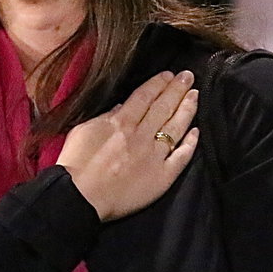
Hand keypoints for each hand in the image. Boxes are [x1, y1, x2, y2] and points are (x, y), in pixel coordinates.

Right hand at [56, 70, 198, 221]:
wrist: (80, 197)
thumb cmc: (76, 164)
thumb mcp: (83, 130)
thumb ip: (105, 117)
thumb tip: (121, 106)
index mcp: (121, 122)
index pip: (145, 96)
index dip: (158, 83)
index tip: (169, 74)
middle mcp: (141, 135)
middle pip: (163, 107)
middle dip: (177, 89)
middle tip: (188, 76)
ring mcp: (154, 156)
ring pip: (175, 127)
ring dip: (187, 109)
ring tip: (195, 95)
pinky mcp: (162, 176)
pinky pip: (181, 157)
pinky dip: (190, 143)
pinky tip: (196, 131)